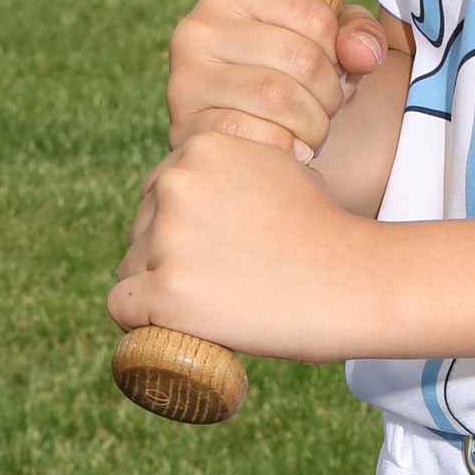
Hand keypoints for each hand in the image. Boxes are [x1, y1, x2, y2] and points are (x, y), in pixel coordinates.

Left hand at [108, 130, 378, 359]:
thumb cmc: (322, 228)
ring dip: (160, 288)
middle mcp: (177, 184)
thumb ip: (229, 169)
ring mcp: (169, 239)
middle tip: (221, 279)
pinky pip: (121, 308)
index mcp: (201, 147)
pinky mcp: (166, 292)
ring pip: (131, 268)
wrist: (353, 279)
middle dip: (168, 255)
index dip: (182, 224)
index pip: (158, 191)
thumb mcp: (278, 166)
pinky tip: (176, 326)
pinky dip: (142, 323)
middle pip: (141, 229)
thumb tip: (189, 185)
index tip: (214, 248)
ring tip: (215, 302)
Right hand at [166, 0, 387, 161]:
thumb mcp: (328, 44)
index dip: (339, 52)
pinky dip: (284, 149)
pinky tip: (289, 151)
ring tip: (310, 131)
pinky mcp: (184, 126)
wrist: (239, 132)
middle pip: (300, 58)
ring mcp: (185, 78)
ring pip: (277, 98)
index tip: (332, 68)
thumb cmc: (289, 77)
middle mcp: (198, 28)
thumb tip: (364, 54)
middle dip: (329, 93)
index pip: (316, 17)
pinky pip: (251, 136)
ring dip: (312, 125)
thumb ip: (359, 35)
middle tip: (326, 109)